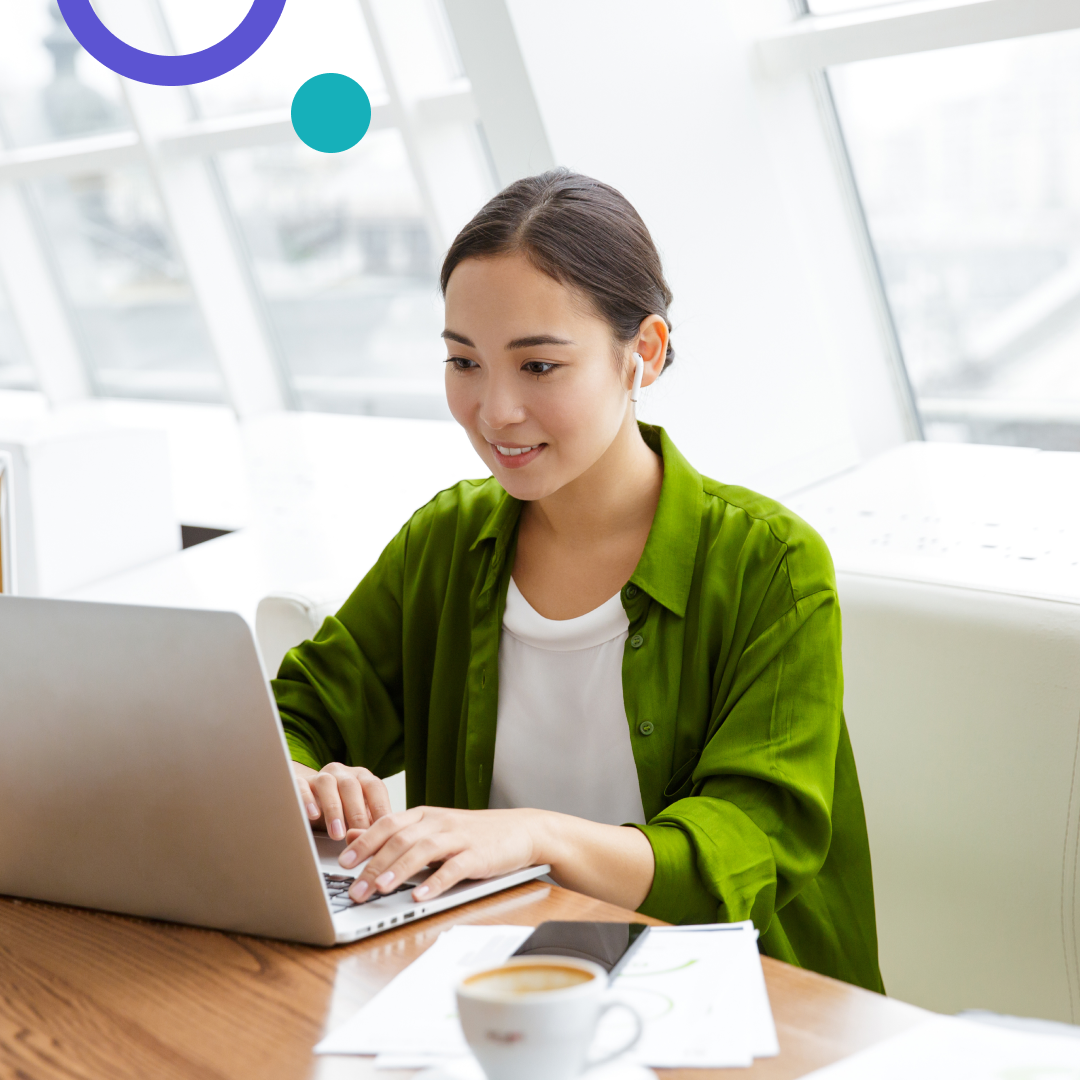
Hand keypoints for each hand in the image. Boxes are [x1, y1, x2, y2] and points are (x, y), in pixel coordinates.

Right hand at [291, 761, 391, 839]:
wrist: (311, 803)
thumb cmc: (341, 811)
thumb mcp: (358, 816)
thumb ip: (368, 824)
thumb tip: (380, 844)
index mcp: (361, 777)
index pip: (375, 787)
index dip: (380, 808)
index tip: (383, 831)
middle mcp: (342, 772)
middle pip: (351, 786)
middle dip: (356, 813)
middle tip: (358, 836)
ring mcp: (320, 776)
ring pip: (327, 784)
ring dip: (333, 809)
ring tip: (337, 834)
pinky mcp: (300, 782)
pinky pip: (302, 786)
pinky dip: (307, 800)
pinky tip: (313, 815)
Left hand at [336, 806, 540, 902]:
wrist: (522, 831)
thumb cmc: (474, 834)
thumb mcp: (433, 827)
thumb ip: (396, 831)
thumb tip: (355, 834)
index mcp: (425, 814)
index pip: (388, 823)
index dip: (364, 841)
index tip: (343, 863)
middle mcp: (439, 822)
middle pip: (400, 839)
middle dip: (374, 864)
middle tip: (355, 889)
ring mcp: (460, 837)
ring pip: (423, 850)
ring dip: (399, 870)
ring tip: (380, 889)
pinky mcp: (479, 855)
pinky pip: (455, 868)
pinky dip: (436, 882)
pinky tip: (420, 896)